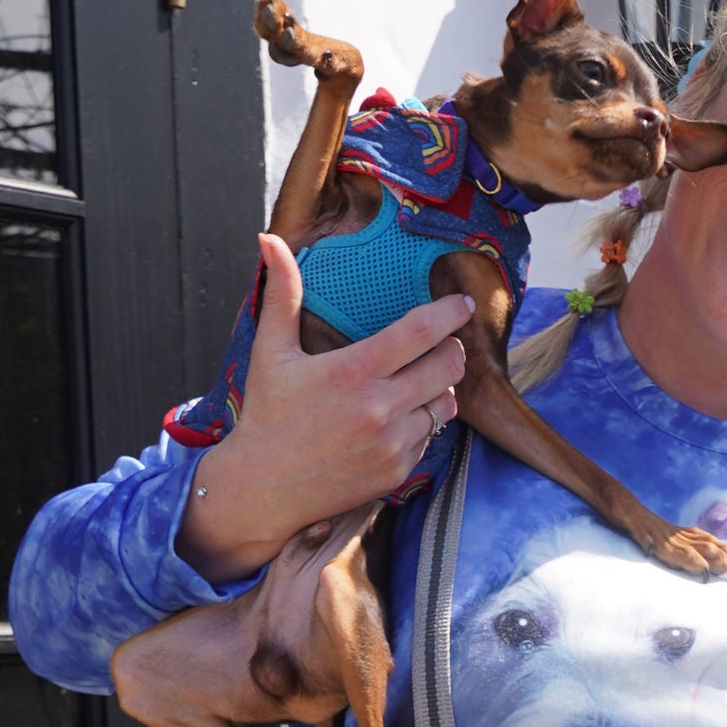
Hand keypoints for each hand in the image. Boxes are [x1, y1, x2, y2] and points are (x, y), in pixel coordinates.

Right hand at [176, 233, 470, 578]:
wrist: (264, 488)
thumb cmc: (267, 414)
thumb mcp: (271, 351)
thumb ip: (282, 294)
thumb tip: (269, 239)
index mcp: (354, 371)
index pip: (421, 332)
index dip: (450, 313)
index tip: (462, 303)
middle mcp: (380, 408)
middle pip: (448, 366)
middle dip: (452, 349)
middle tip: (443, 343)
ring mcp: (393, 443)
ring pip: (446, 403)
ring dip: (440, 387)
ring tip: (418, 381)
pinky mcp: (398, 471)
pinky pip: (431, 437)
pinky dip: (424, 422)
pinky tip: (399, 417)